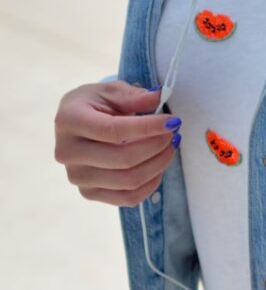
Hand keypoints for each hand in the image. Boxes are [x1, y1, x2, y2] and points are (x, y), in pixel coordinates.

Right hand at [54, 81, 180, 206]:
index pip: (113, 130)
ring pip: (129, 181)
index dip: (148, 128)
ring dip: (159, 164)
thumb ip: (135, 96)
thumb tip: (159, 97)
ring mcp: (77, 177)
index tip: (173, 121)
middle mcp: (67, 152)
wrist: (78, 124)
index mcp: (69, 121)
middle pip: (124, 159)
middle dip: (157, 146)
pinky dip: (151, 184)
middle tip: (174, 134)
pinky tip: (158, 166)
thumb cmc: (96, 105)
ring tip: (170, 147)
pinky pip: (128, 198)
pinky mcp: (89, 193)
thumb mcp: (112, 91)